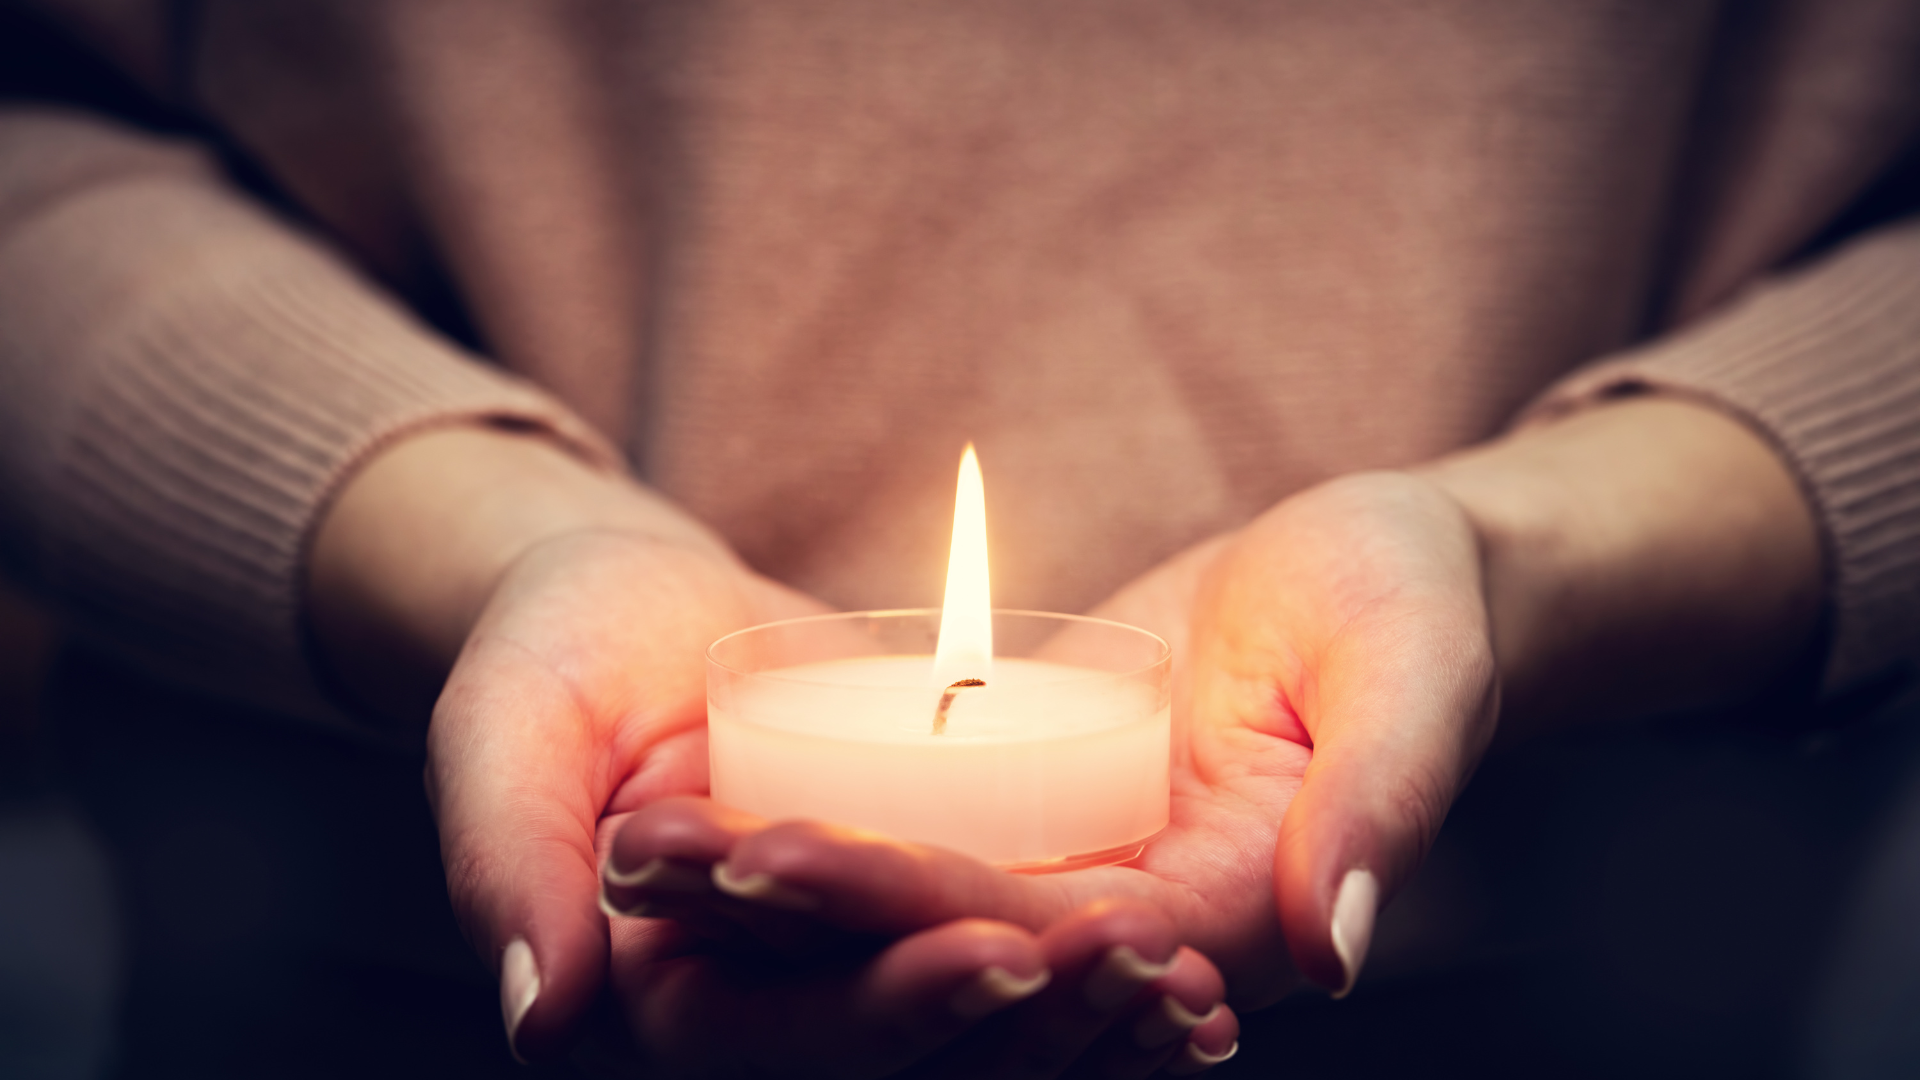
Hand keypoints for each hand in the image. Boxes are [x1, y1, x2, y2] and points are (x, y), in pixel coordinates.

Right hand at [308, 427, 1237, 1075]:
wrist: (627, 615)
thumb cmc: (550, 656)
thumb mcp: (505, 730)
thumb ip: (510, 861)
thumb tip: (542, 1022)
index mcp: (662, 1005)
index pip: (788, 1041)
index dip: (897, 1009)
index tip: (1005, 953)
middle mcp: (763, 1020)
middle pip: (910, 1066)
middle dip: (1028, 1026)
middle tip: (1145, 962)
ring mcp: (843, 982)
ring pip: (976, 1047)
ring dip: (1083, 1029)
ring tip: (1187, 981)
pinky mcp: (905, 933)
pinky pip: (1004, 974)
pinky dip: (1087, 987)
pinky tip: (1184, 974)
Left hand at [603, 467, 1492, 1017]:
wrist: (1389, 570)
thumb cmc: (1419, 605)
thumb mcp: (1417, 674)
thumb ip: (1383, 803)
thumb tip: (1329, 951)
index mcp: (1223, 914)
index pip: (1041, 931)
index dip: (904, 900)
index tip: (771, 855)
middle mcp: (1137, 921)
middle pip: (945, 930)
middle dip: (799, 903)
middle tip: (654, 852)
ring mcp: (1085, 870)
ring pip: (915, 897)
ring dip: (783, 881)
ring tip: (646, 834)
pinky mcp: (1049, 817)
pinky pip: (924, 831)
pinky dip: (825, 822)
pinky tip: (715, 792)